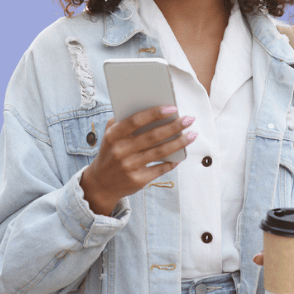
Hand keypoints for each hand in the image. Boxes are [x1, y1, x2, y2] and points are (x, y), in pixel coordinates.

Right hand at [80, 106, 196, 215]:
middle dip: (174, 127)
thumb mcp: (109, 136)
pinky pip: (160, 168)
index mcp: (113, 135)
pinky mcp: (138, 180)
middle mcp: (120, 151)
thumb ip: (123, 121)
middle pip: (152, 136)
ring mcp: (129, 167)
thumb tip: (151, 109)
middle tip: (189, 119)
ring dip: (179, 143)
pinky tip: (181, 155)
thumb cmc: (111, 152)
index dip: (155, 113)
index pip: (136, 120)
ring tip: (192, 134)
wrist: (101, 185)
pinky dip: (172, 162)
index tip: (172, 108)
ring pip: (160, 152)